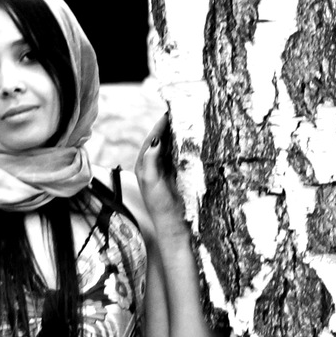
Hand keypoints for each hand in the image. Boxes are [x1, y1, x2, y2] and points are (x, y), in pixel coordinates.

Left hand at [136, 110, 187, 233]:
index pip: (151, 140)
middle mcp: (153, 165)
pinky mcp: (175, 174)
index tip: (169, 112)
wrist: (173, 225)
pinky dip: (184, 146)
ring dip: (178, 134)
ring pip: (171, 146)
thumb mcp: (152, 183)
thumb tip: (154, 141)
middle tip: (181, 112)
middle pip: (161, 140)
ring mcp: (165, 169)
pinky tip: (192, 139)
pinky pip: (179, 155)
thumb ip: (150, 162)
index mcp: (143, 165)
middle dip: (169, 126)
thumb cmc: (160, 205)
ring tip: (187, 120)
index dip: (159, 125)